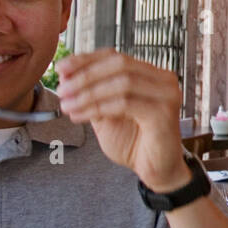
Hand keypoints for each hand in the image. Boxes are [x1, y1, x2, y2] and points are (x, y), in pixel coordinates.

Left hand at [55, 49, 189, 191]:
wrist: (155, 171)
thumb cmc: (134, 143)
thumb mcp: (105, 113)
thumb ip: (92, 93)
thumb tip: (66, 74)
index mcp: (150, 75)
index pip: (116, 56)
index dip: (86, 59)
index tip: (61, 67)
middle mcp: (163, 80)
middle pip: (119, 64)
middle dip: (85, 75)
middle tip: (62, 89)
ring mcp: (167, 95)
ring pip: (122, 83)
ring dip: (88, 93)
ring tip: (67, 105)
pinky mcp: (164, 113)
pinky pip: (125, 104)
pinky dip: (98, 108)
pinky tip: (80, 116)